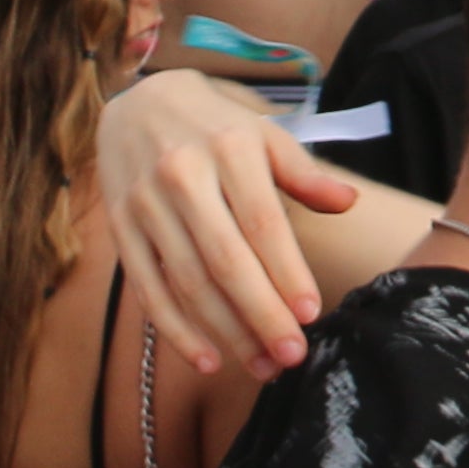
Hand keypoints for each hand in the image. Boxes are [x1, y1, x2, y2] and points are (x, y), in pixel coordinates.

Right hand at [95, 71, 357, 374]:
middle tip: (291, 356)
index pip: (261, 221)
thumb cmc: (216, 125)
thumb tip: (348, 203)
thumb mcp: (264, 133)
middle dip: (260, 314)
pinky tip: (207, 360)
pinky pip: (147, 288)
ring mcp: (146, 203)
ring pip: (187, 281)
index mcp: (229, 148)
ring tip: (261, 366)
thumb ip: (303, 172)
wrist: (137, 101)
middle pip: (224, 259)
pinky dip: (175, 329)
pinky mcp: (120, 227)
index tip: (310, 313)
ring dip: (225, 331)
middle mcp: (183, 175)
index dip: (286, 271)